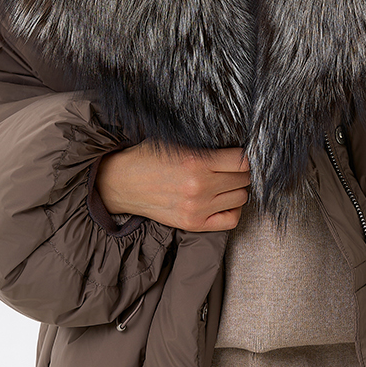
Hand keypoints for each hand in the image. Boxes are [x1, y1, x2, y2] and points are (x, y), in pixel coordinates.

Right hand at [95, 141, 249, 231]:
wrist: (122, 183)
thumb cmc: (146, 159)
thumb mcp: (175, 142)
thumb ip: (204, 146)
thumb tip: (234, 146)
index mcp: (196, 163)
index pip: (241, 161)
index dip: (243, 156)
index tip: (238, 154)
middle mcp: (199, 187)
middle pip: (243, 179)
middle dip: (240, 172)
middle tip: (230, 168)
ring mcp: (197, 209)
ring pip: (240, 198)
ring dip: (237, 189)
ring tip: (225, 183)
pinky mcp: (193, 224)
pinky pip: (231, 220)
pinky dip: (233, 209)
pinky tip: (224, 201)